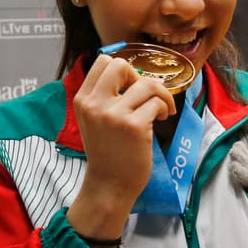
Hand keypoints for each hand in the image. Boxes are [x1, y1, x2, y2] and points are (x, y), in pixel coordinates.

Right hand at [66, 55, 176, 238]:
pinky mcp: (134, 127)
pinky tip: (162, 120)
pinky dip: (165, 109)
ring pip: (146, 84)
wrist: (109, 185)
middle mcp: (94, 104)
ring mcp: (114, 115)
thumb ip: (103, 96)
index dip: (123, 71)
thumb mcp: (93, 119)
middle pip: (121, 64)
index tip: (131, 88)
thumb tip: (130, 71)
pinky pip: (157, 103)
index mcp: (82, 99)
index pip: (103, 61)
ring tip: (161, 110)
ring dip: (160, 94)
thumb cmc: (106, 152)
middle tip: (144, 96)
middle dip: (139, 77)